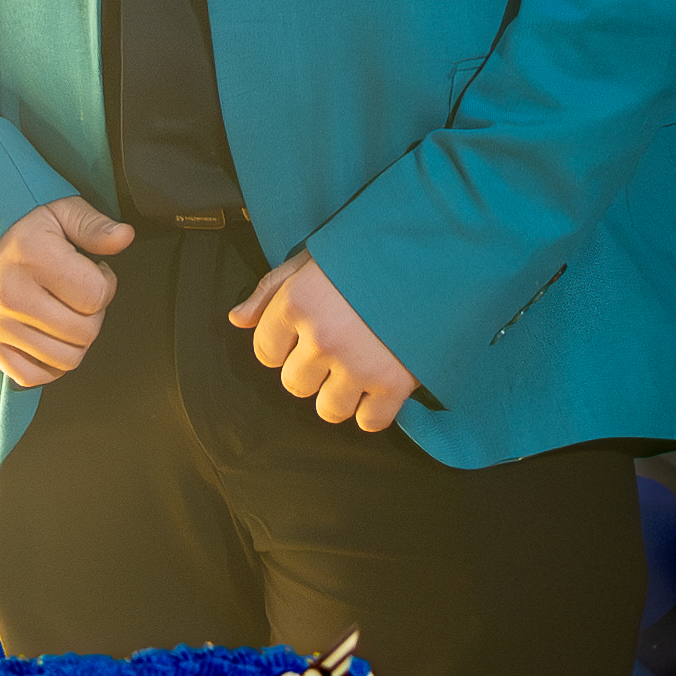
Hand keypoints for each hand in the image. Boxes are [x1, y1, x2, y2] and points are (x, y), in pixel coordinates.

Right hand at [0, 196, 133, 386]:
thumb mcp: (57, 212)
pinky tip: (51, 337)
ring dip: (77, 340)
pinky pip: (33, 376)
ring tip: (68, 313)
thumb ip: (93, 225)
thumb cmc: (16, 228)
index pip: (96, 295)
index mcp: (32, 255)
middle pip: (85, 331)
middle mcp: (11, 294)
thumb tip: (125, 238)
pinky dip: (51, 365)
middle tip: (80, 292)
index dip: (106, 283)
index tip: (94, 271)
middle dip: (94, 313)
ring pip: (66, 359)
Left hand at [229, 250, 417, 431]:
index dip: (285, 345)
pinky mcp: (394, 383)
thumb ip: (271, 290)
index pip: (266, 353)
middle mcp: (322, 338)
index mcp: (297, 302)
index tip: (308, 333)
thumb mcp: (314, 258)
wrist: (437, 252)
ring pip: (328, 410)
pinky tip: (381, 385)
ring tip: (360, 367)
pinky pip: (369, 422)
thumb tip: (238, 320)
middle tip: (341, 346)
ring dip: (341, 395)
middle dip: (313, 370)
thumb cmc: (370, 253)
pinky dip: (374, 411)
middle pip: (295, 385)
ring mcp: (357, 364)